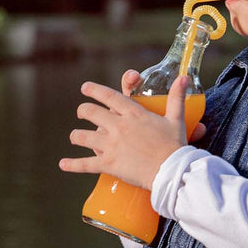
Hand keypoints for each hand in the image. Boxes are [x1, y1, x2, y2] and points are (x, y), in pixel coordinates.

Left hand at [59, 71, 201, 189]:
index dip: (94, 90)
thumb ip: (176, 97)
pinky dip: (72, 165)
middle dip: (83, 111)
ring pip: (83, 136)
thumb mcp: (175, 118)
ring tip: (75, 136)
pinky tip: (62, 164)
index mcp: (133, 113)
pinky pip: (85, 164)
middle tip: (82, 113)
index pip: (108, 96)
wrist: (171, 170)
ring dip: (77, 135)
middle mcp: (118, 126)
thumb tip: (184, 78)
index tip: (85, 88)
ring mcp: (111, 145)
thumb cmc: (175, 145)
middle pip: (90, 113)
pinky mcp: (108, 164)